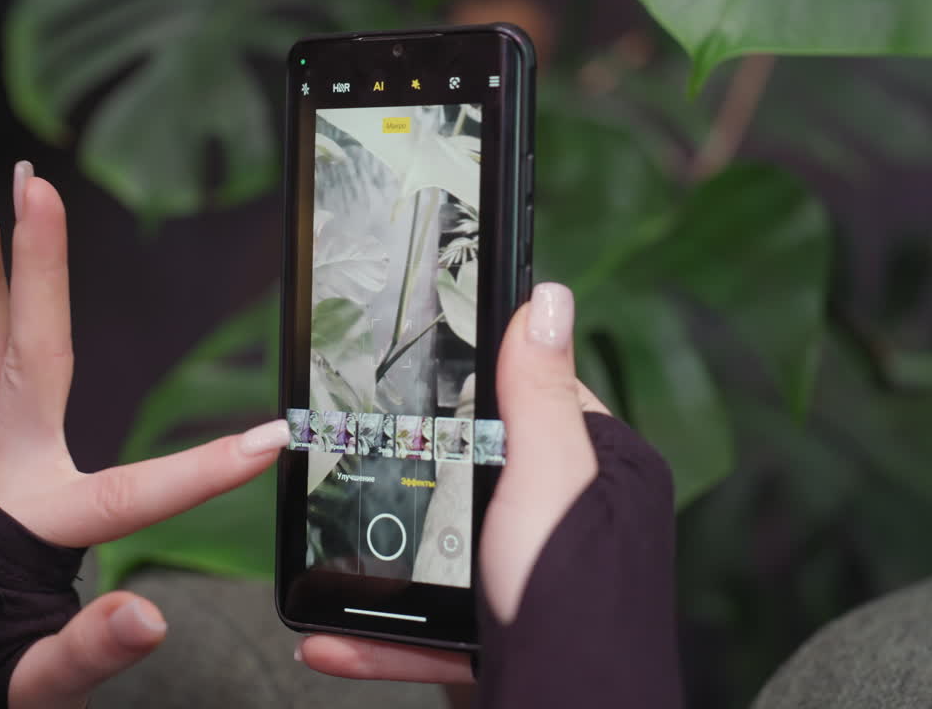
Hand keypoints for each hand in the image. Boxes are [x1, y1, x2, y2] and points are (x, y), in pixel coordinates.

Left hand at [0, 162, 289, 708]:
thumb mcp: (43, 679)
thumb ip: (91, 648)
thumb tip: (151, 620)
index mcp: (37, 518)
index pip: (136, 490)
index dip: (208, 471)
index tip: (274, 441)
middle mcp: (7, 470)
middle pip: (17, 355)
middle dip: (27, 266)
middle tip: (25, 186)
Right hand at [297, 283, 607, 684]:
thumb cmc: (572, 600)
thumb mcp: (548, 478)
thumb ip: (539, 394)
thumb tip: (546, 298)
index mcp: (601, 473)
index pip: (540, 397)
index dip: (487, 377)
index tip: (427, 369)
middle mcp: (570, 524)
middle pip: (479, 473)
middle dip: (419, 474)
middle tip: (365, 457)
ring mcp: (529, 579)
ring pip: (445, 552)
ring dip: (382, 560)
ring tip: (331, 554)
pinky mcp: (498, 634)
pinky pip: (431, 623)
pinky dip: (381, 634)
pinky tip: (334, 634)